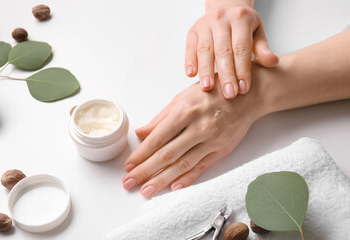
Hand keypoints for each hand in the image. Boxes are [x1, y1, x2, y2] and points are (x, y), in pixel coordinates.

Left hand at [122, 74, 264, 197]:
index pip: (158, 138)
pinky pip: (202, 167)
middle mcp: (198, 127)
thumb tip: (141, 134)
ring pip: (183, 164)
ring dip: (162, 180)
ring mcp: (211, 140)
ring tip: (147, 191)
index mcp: (185, 110)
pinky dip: (187, 179)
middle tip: (129, 183)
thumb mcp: (183, 97)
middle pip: (167, 154)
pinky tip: (174, 188)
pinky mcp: (222, 149)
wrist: (247, 95)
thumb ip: (161, 117)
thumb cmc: (212, 92)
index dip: (141, 154)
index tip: (129, 166)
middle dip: (145, 171)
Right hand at [185, 6, 277, 98]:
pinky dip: (189, 61)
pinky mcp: (193, 31)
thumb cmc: (243, 26)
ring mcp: (205, 25)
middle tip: (229, 94)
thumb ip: (262, 49)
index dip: (242, 69)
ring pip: (204, 50)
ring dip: (206, 71)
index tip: (243, 89)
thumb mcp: (257, 33)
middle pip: (223, 51)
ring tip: (208, 88)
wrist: (225, 9)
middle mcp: (221, 19)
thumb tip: (273, 62)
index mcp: (240, 19)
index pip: (241, 48)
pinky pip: (190, 47)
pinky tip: (191, 74)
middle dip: (226, 75)